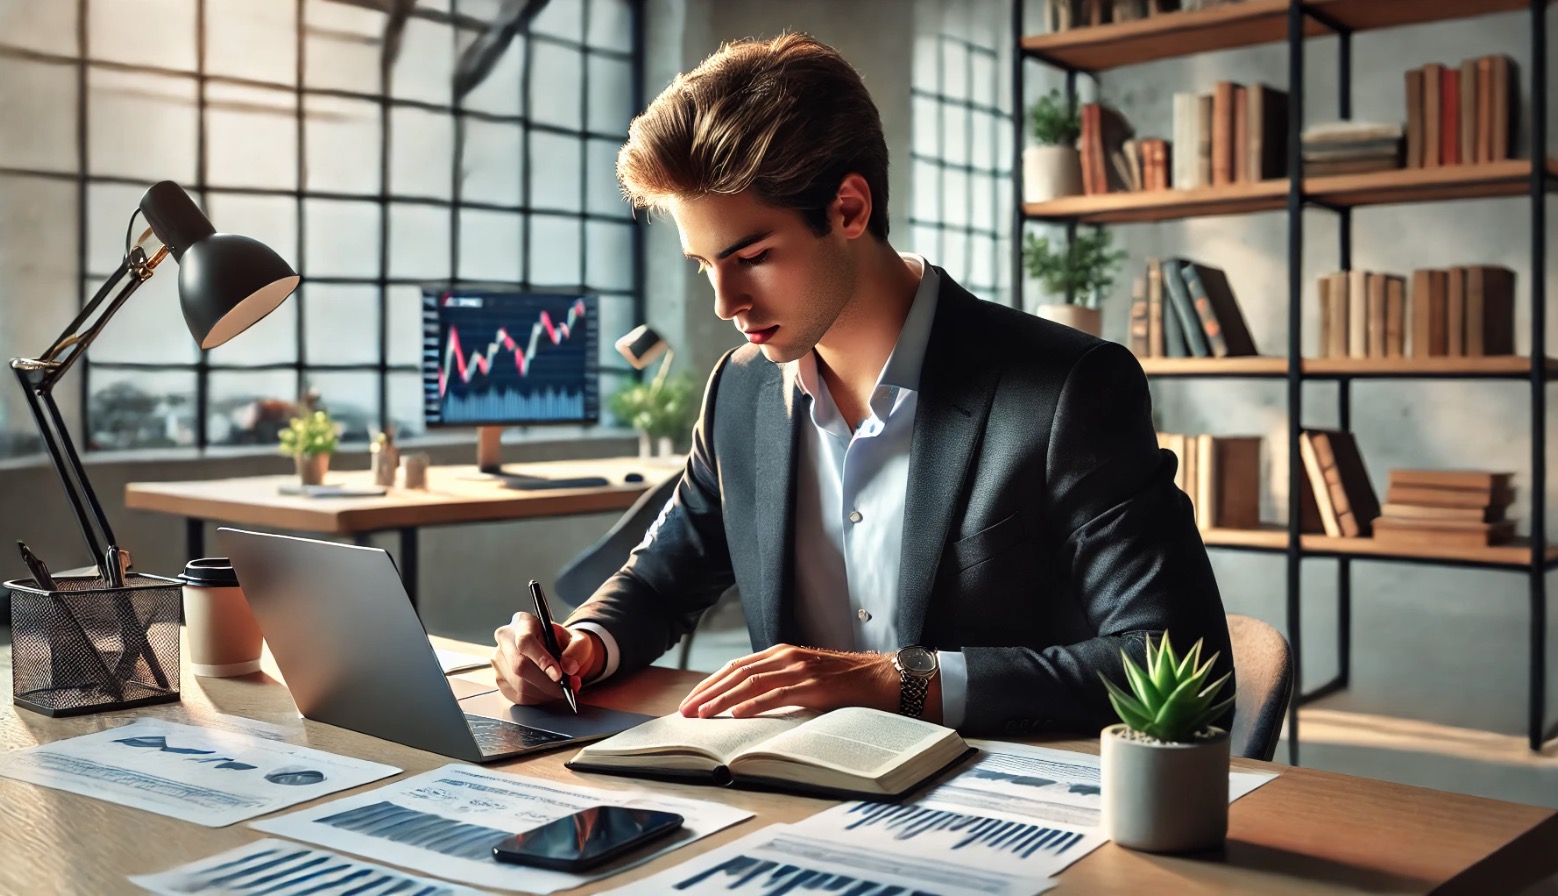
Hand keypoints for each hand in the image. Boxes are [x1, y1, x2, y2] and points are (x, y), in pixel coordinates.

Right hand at [491, 612, 603, 704]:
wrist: (556, 652)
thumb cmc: (564, 643)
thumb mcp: (578, 639)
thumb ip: (577, 649)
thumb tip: (569, 667)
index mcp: (523, 622)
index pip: (525, 641)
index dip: (541, 659)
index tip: (558, 675)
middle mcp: (506, 639)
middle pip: (520, 666)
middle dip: (547, 683)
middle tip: (567, 688)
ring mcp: (499, 660)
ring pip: (519, 685)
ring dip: (545, 693)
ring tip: (561, 689)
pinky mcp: (500, 678)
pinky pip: (518, 696)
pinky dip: (537, 699)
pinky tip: (548, 692)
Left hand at [677, 644, 897, 718]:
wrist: (882, 679)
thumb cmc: (845, 683)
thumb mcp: (806, 677)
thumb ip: (780, 683)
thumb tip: (748, 704)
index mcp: (782, 654)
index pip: (736, 667)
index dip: (710, 684)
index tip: (691, 701)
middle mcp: (786, 657)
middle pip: (736, 672)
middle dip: (707, 692)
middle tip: (686, 711)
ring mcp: (799, 669)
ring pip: (750, 683)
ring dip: (722, 700)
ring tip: (702, 715)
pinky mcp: (813, 686)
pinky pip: (776, 695)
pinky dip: (753, 704)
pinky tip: (736, 714)